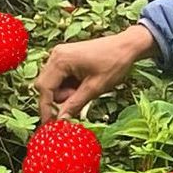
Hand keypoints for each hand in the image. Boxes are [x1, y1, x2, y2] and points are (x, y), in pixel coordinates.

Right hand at [35, 24, 155, 120]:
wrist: (127, 46)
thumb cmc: (114, 63)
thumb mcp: (95, 88)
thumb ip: (74, 104)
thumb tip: (60, 120)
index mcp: (60, 60)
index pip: (44, 89)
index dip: (46, 109)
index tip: (49, 125)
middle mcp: (56, 55)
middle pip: (46, 86)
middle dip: (59, 99)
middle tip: (79, 99)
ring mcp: (60, 55)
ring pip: (53, 84)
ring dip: (66, 93)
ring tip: (86, 89)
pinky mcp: (66, 58)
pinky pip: (60, 78)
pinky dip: (69, 86)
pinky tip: (84, 84)